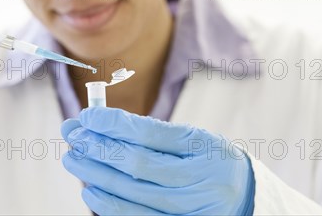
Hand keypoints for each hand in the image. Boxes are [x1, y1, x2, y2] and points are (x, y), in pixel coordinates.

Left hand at [61, 107, 254, 214]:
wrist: (249, 201)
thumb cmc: (212, 164)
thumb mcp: (194, 141)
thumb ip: (154, 135)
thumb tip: (102, 124)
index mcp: (205, 147)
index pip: (151, 133)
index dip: (114, 124)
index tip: (87, 115)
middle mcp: (203, 180)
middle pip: (138, 164)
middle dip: (99, 148)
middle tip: (73, 136)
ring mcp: (195, 210)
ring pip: (135, 193)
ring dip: (97, 175)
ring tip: (74, 159)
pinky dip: (113, 206)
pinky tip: (91, 191)